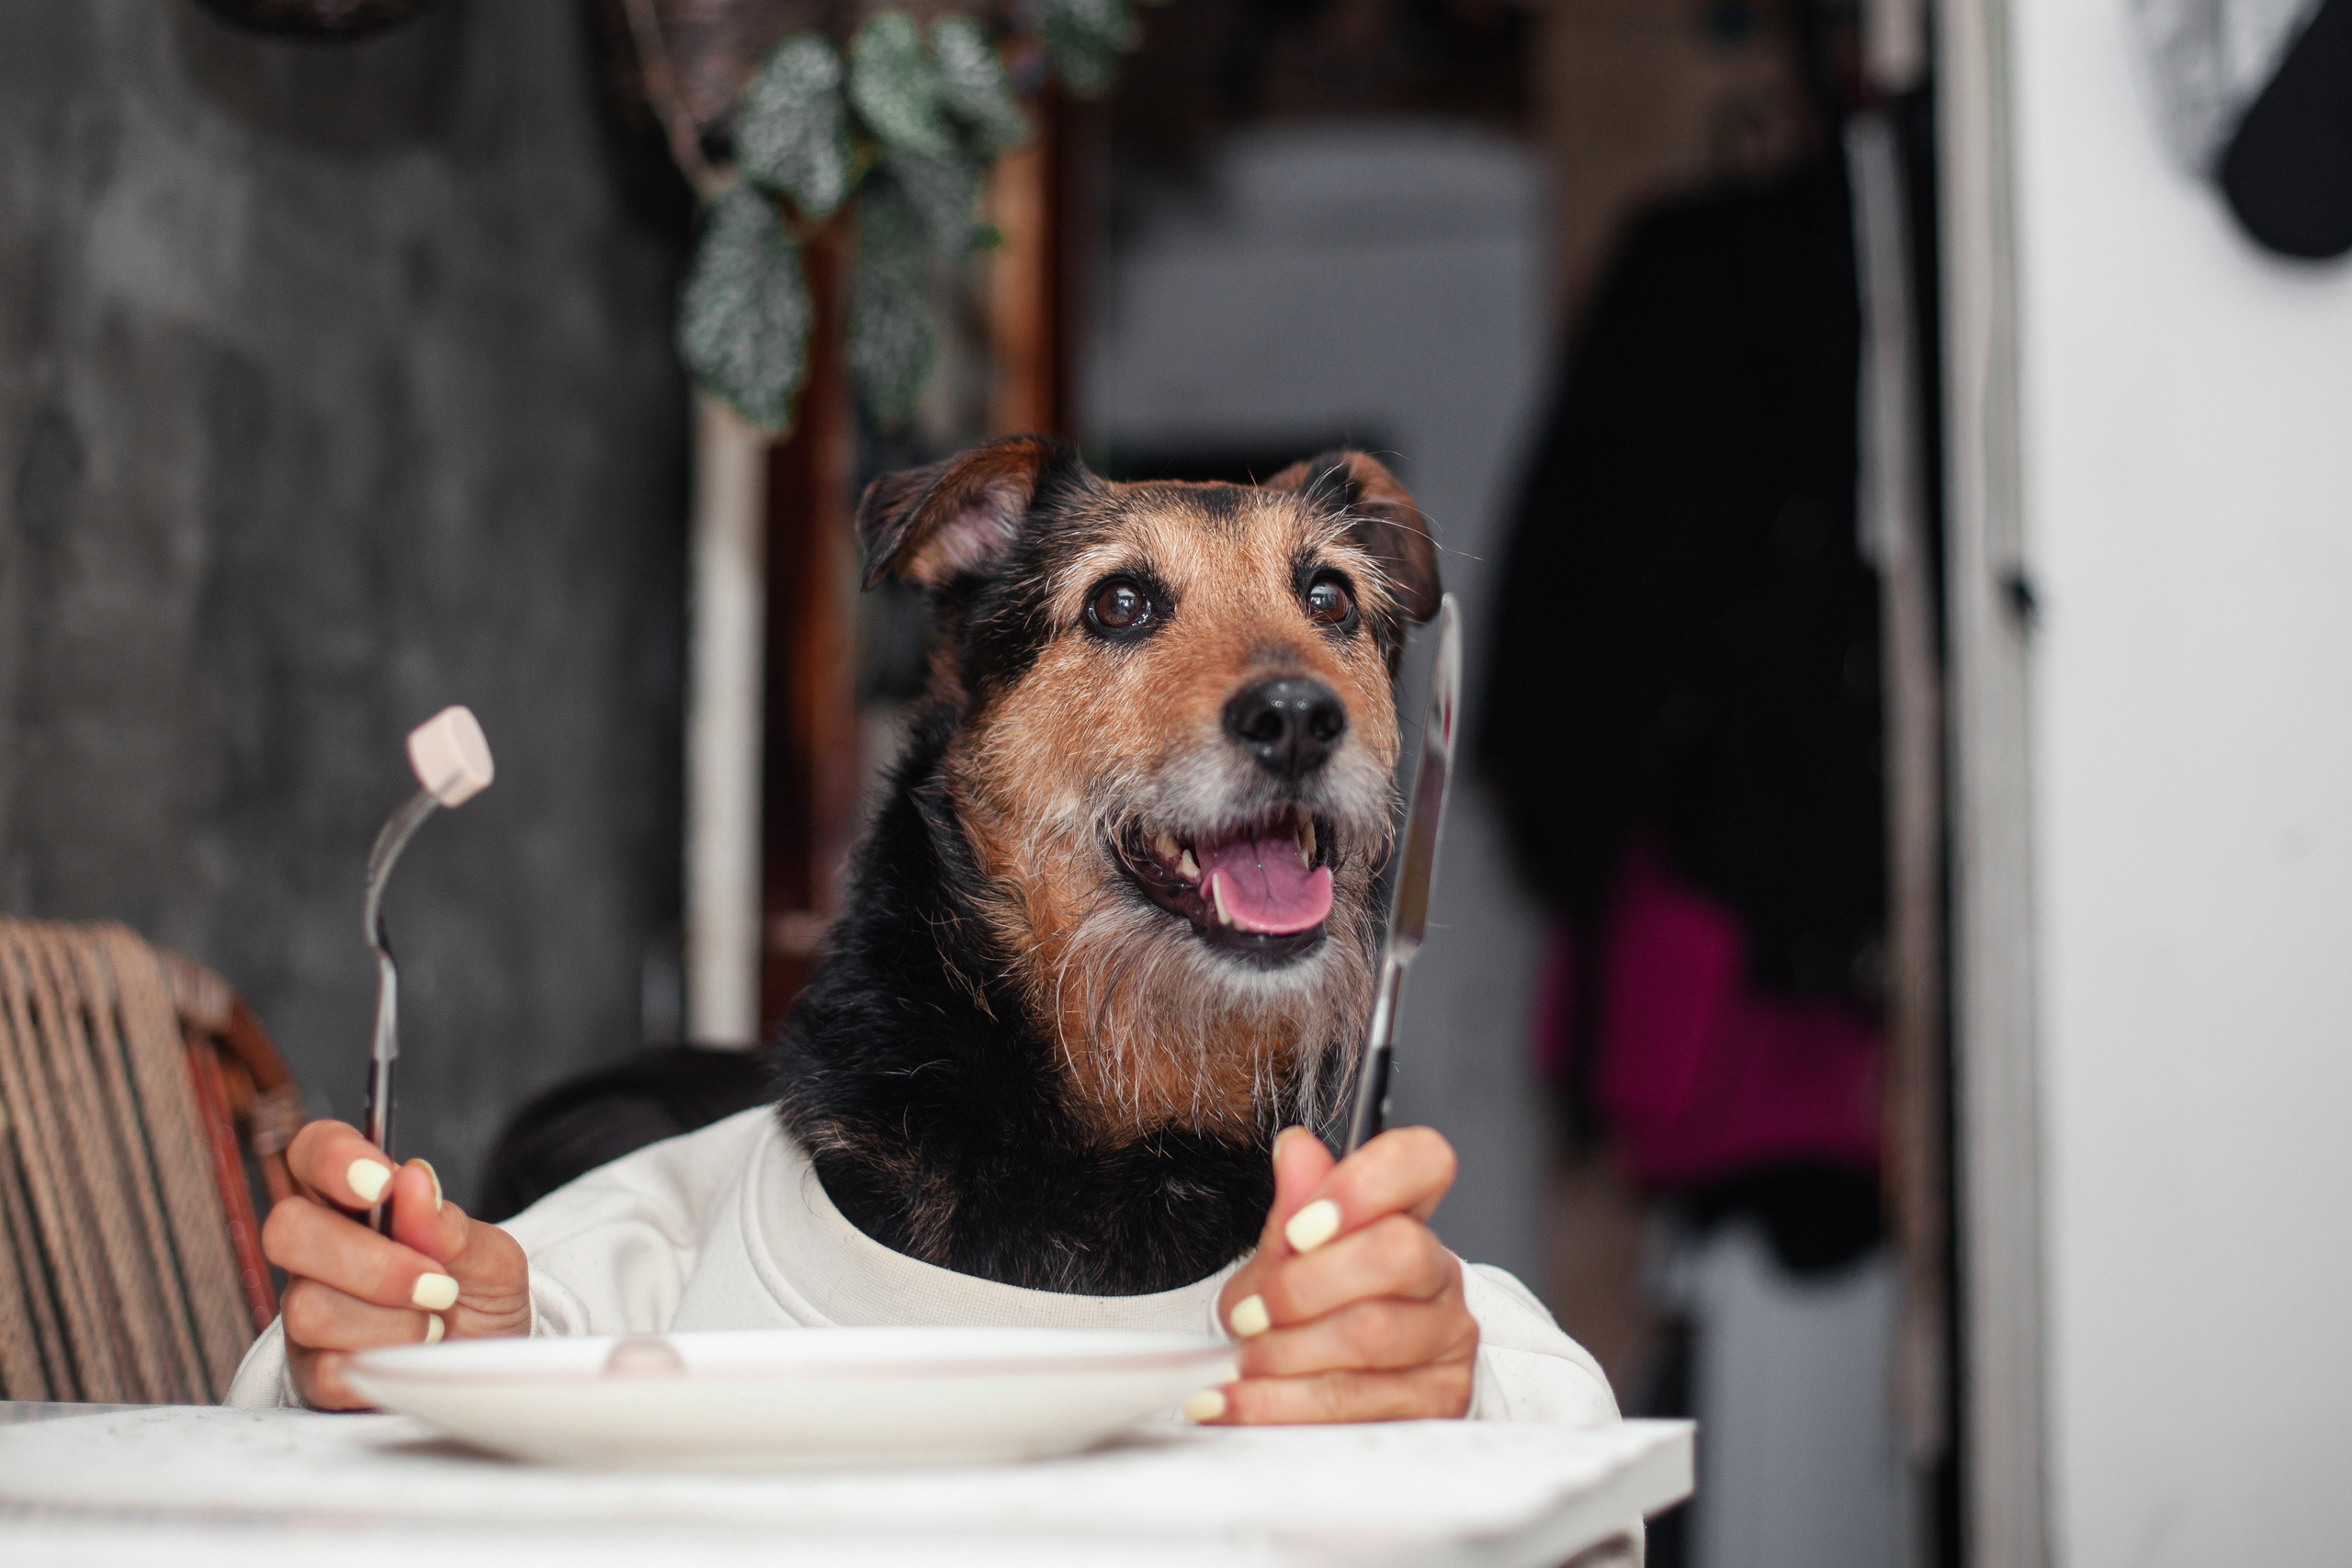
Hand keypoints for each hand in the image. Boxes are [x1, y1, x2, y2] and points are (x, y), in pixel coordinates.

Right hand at [262, 1119, 530, 1408]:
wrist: (487, 1371)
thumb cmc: (481, 1302)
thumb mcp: (491, 1259)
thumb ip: (453, 1226)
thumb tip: (413, 1180)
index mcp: (359, 1204)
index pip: (313, 1153)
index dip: (333, 1157)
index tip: (380, 1182)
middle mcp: (320, 1254)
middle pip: (288, 1229)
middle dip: (372, 1262)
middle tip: (437, 1285)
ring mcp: (309, 1314)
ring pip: (307, 1306)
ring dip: (390, 1323)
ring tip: (434, 1328)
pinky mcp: (313, 1374)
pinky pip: (324, 1369)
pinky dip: (381, 1365)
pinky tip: (411, 1360)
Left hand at [1202, 1125, 1477, 1423]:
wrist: (1315, 1389)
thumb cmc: (1303, 1312)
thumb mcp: (1285, 1257)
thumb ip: (1294, 1206)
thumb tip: (1296, 1149)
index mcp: (1407, 1214)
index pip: (1422, 1161)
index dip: (1363, 1187)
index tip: (1300, 1228)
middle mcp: (1440, 1271)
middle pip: (1396, 1252)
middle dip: (1305, 1287)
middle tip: (1252, 1313)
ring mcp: (1448, 1337)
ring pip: (1373, 1334)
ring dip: (1286, 1353)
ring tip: (1242, 1360)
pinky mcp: (1439, 1401)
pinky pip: (1358, 1402)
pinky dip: (1282, 1404)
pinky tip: (1239, 1399)